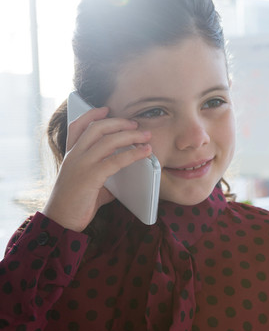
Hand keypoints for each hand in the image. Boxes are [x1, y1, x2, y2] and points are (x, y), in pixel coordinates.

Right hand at [43, 107, 152, 231]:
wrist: (60, 221)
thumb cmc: (76, 203)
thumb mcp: (91, 184)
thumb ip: (105, 174)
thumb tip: (127, 174)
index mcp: (71, 155)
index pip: (77, 126)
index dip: (91, 114)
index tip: (106, 109)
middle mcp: (74, 156)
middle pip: (97, 128)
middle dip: (119, 122)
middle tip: (136, 124)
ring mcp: (81, 165)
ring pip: (108, 140)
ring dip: (131, 135)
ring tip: (146, 136)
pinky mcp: (90, 177)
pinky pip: (115, 160)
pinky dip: (133, 154)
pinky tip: (145, 152)